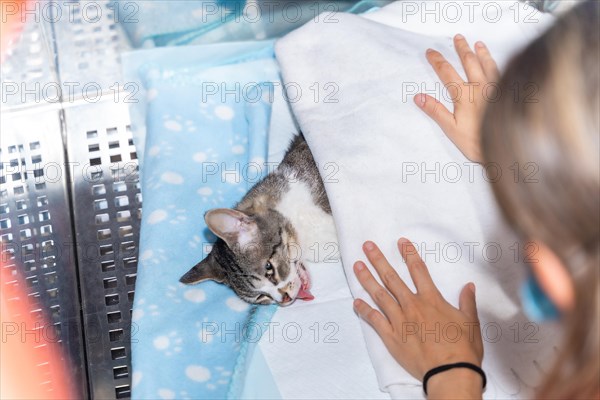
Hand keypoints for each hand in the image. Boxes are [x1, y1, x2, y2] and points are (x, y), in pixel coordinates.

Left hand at [353, 239, 482, 382]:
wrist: (450, 373)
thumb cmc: (462, 349)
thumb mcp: (470, 322)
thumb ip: (467, 302)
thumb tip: (469, 286)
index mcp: (431, 300)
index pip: (418, 270)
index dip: (409, 254)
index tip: (400, 242)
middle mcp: (412, 306)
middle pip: (392, 278)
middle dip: (378, 260)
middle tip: (367, 246)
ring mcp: (399, 320)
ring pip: (379, 294)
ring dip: (367, 279)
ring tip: (356, 265)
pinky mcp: (391, 336)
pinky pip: (374, 320)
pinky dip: (364, 310)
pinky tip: (355, 302)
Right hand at [414, 34, 498, 162]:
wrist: (506, 146)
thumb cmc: (476, 141)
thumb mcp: (451, 128)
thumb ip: (435, 110)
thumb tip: (418, 97)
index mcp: (464, 95)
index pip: (446, 72)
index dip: (437, 61)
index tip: (430, 52)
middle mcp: (480, 87)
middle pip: (468, 62)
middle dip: (461, 48)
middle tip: (457, 38)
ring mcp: (495, 87)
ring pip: (486, 64)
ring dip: (480, 52)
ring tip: (477, 43)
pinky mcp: (507, 92)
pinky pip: (500, 71)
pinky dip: (495, 63)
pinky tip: (494, 61)